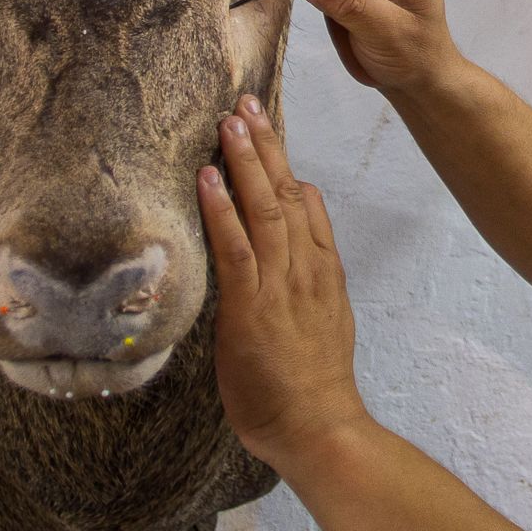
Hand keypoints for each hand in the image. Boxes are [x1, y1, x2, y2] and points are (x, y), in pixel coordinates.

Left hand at [198, 94, 368, 467]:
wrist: (320, 427)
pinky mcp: (251, 306)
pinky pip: (235, 246)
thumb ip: (310, 289)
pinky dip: (220, 208)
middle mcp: (305, 268)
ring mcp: (280, 284)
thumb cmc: (313, 389)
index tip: (268, 132)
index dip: (284, 166)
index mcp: (323, 272)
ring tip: (229, 121)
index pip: (306, 205)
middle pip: (286, 192)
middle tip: (246, 104)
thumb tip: (298, 264)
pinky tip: (208, 177)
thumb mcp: (323, 326)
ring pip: (264, 207)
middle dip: (265, 146)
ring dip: (245, 161)